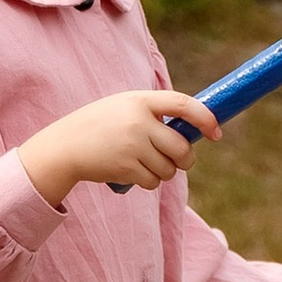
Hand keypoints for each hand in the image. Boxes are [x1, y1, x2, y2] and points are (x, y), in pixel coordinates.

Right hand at [20, 89, 219, 205]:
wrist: (64, 145)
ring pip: (169, 168)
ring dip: (165, 172)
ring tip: (145, 164)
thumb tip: (195, 131)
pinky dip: (150, 182)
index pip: (183, 104)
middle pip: (181, 147)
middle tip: (180, 161)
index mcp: (140, 99)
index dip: (205, 118)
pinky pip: (153, 181)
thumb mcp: (124, 107)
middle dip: (185, 159)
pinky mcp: (125, 167)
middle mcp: (138, 120)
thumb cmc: (100, 126)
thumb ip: (154, 113)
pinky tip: (133, 173)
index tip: (216, 132)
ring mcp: (132, 145)